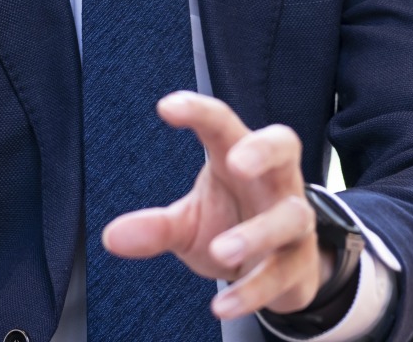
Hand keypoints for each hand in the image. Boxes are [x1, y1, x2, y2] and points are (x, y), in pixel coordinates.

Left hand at [101, 91, 328, 319]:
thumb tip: (112, 236)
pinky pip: (281, 274)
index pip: (223, 124)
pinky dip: (252, 291)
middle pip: (284, 146)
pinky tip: (223, 304)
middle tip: (236, 162)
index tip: (167, 107)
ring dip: (257, 234)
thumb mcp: (189, 223)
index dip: (200, 111)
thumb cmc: (230, 225)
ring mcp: (294, 220)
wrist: (277, 270)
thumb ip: (156, 226)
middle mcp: (274, 180)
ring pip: (290, 217)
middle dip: (263, 150)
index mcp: (239, 156)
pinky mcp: (300, 264)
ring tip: (223, 250)